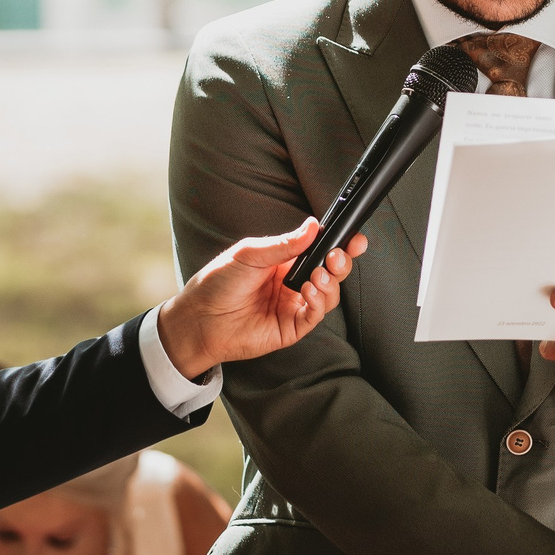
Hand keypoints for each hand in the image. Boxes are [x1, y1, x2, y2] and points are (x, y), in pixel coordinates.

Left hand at [157, 217, 368, 377]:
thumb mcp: (249, 254)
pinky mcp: (291, 328)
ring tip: (318, 274)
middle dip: (341, 262)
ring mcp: (294, 306)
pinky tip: (310, 290)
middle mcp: (294, 283)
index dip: (340, 244)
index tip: (354, 237)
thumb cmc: (218, 282)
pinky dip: (320, 302)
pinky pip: (315, 315)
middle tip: (337, 255)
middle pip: (331, 272)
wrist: (199, 318)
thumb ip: (284, 244)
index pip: (320, 251)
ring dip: (331, 282)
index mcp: (286, 262)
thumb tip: (313, 226)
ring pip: (329, 295)